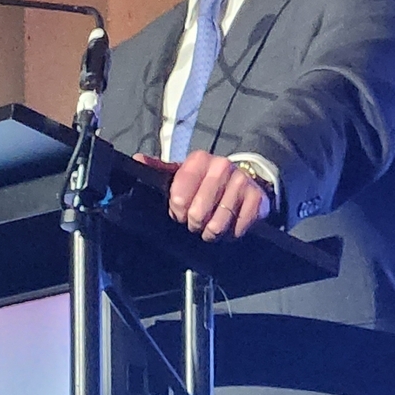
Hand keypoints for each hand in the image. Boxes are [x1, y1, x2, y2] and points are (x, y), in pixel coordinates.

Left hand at [136, 150, 268, 240]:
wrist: (246, 179)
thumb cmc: (207, 180)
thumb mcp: (183, 172)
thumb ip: (160, 169)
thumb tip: (137, 160)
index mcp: (199, 160)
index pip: (179, 197)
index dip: (176, 211)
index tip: (179, 213)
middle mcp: (221, 166)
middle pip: (197, 214)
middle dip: (194, 224)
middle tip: (196, 222)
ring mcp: (241, 182)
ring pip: (217, 225)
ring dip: (212, 233)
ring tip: (210, 227)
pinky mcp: (257, 198)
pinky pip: (238, 229)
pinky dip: (231, 234)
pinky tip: (229, 226)